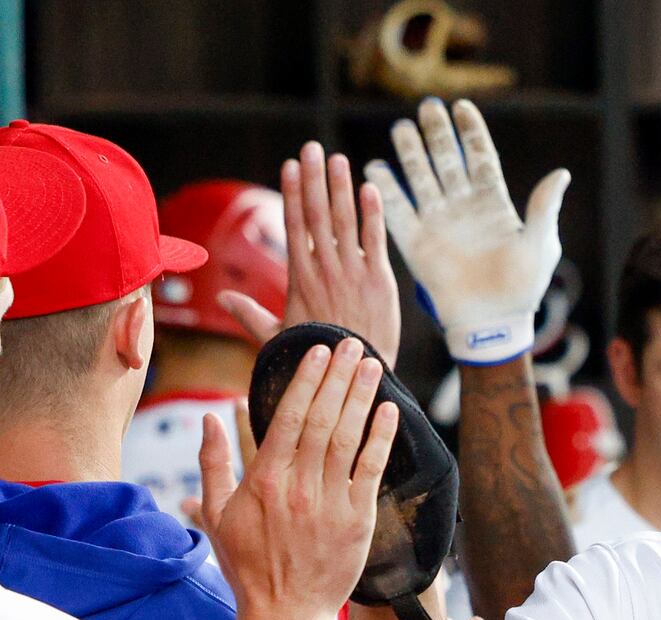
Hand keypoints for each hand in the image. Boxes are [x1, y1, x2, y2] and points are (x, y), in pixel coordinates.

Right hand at [196, 338, 398, 619]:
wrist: (284, 612)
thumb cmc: (248, 565)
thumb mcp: (215, 514)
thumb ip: (212, 463)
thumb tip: (211, 416)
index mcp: (263, 478)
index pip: (287, 415)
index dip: (306, 379)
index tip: (318, 351)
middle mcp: (298, 484)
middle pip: (322, 417)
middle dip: (337, 376)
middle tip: (350, 342)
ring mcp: (330, 501)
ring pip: (348, 437)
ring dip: (361, 396)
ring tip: (372, 363)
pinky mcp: (358, 519)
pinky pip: (371, 469)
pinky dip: (381, 437)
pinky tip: (389, 409)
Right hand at [222, 142, 401, 366]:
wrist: (353, 374)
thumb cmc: (313, 356)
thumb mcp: (276, 336)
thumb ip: (250, 314)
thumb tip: (223, 297)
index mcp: (299, 277)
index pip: (294, 225)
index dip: (292, 192)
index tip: (291, 166)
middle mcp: (324, 269)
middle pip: (316, 214)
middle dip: (314, 178)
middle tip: (312, 147)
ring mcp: (353, 273)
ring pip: (344, 221)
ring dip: (341, 187)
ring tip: (338, 159)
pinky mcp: (380, 281)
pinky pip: (375, 240)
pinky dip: (373, 213)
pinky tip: (370, 188)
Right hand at [367, 98, 568, 365]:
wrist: (494, 323)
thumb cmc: (523, 288)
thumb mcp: (541, 246)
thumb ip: (545, 209)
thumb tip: (562, 173)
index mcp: (494, 204)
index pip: (480, 158)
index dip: (470, 133)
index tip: (461, 107)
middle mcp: (463, 208)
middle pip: (446, 161)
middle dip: (436, 134)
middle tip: (427, 107)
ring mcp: (439, 223)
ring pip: (421, 178)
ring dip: (411, 153)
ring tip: (401, 129)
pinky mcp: (417, 243)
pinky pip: (397, 211)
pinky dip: (386, 191)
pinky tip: (375, 168)